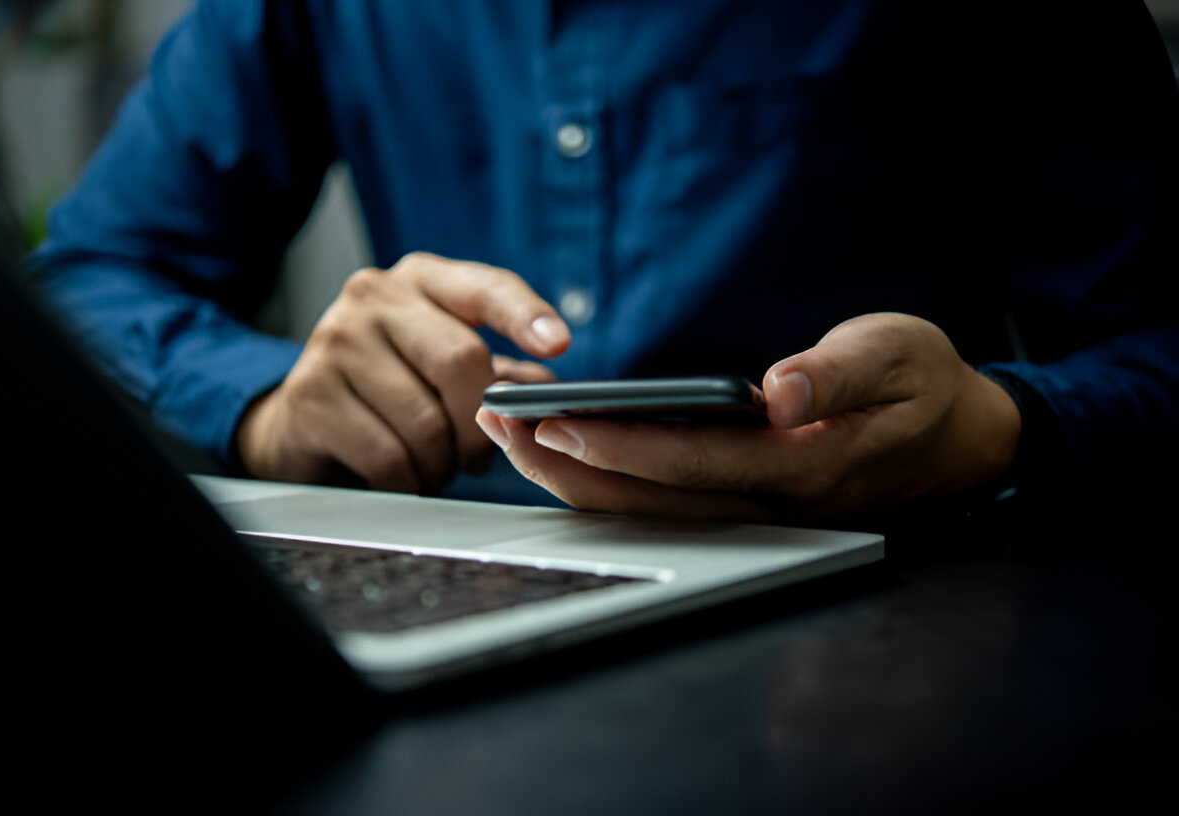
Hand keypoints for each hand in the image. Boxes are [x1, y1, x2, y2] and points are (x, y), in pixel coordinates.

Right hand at [236, 252, 568, 491]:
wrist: (303, 417)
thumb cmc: (390, 387)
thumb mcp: (445, 365)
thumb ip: (501, 373)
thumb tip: (549, 390)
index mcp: (421, 280)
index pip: (485, 288)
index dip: (525, 315)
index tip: (558, 343)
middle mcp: (374, 296)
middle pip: (460, 361)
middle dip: (481, 423)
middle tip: (479, 454)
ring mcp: (336, 341)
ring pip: (426, 422)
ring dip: (443, 462)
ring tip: (435, 463)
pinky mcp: (311, 395)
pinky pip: (389, 456)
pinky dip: (409, 480)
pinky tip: (403, 474)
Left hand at [476, 313, 1020, 520]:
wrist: (960, 440)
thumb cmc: (926, 386)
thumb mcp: (899, 355)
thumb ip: (839, 373)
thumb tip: (777, 392)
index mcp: (804, 465)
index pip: (692, 460)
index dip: (618, 446)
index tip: (553, 423)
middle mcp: (770, 501)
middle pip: (651, 498)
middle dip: (567, 466)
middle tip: (498, 426)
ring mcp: (755, 509)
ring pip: (649, 509)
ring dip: (574, 478)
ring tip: (510, 436)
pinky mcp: (746, 501)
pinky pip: (664, 502)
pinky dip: (607, 479)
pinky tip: (564, 452)